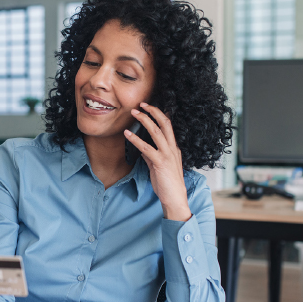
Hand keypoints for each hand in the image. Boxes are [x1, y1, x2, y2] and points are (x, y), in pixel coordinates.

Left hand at [124, 102, 191, 221]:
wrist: (175, 198)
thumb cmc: (167, 184)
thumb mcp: (158, 166)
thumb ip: (152, 155)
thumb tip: (143, 148)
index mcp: (173, 148)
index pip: (168, 125)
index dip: (159, 114)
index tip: (148, 107)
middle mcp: (172, 148)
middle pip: (165, 123)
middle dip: (153, 111)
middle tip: (141, 104)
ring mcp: (167, 155)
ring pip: (156, 131)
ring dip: (144, 120)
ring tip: (134, 113)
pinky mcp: (160, 163)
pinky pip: (147, 148)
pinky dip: (136, 139)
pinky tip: (127, 134)